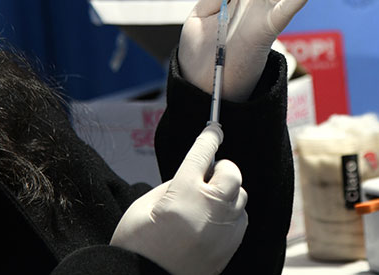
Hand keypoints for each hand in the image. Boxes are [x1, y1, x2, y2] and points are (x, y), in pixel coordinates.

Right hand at [110, 124, 246, 274]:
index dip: (209, 137)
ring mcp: (223, 230)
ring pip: (240, 196)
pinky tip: (212, 220)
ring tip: (206, 202)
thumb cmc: (138, 245)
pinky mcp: (230, 248)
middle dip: (222, 168)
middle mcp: (209, 209)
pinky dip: (230, 214)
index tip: (214, 129)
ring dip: (227, 193)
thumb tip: (195, 175)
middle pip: (232, 173)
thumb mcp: (145, 205)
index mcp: (183, 193)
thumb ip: (173, 184)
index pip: (203, 153)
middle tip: (207, 174)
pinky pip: (241, 220)